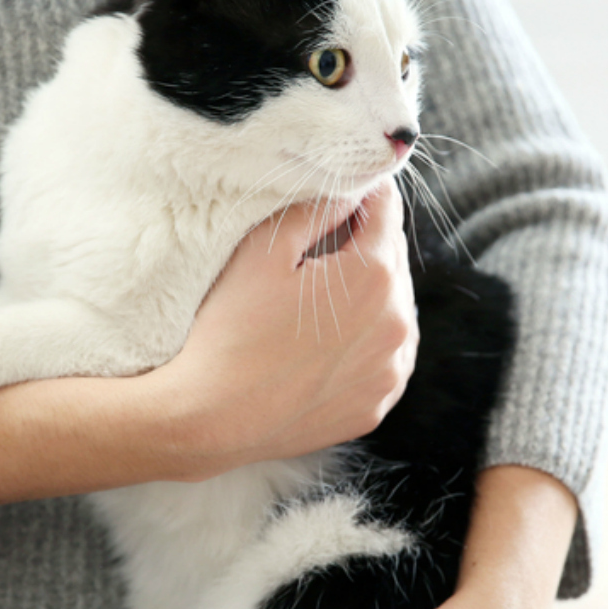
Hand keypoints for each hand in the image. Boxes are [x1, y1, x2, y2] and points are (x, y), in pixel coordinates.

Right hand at [159, 179, 418, 474]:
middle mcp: (398, 324)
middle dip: (361, 248)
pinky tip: (325, 344)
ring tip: (319, 304)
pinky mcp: (375, 407)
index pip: (386, 212)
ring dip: (368, 299)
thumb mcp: (263, 250)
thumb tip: (348, 190)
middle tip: (316, 250)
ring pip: (393, 313)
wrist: (209, 417)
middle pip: (391, 261)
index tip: (338, 196)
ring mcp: (390, 372)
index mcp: (375, 275)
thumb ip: (314, 208)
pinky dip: (364, 346)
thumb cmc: (230, 330)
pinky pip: (382, 360)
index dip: (361, 196)